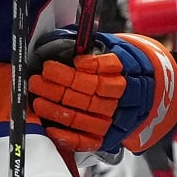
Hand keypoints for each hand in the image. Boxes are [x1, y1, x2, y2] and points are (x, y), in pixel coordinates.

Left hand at [27, 28, 176, 154]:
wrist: (139, 96)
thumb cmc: (115, 70)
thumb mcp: (108, 50)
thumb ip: (90, 45)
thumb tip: (73, 36)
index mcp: (122, 76)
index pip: (106, 71)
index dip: (88, 66)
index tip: (64, 63)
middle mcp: (119, 99)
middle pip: (89, 93)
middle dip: (60, 86)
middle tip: (37, 80)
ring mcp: (112, 119)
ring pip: (84, 116)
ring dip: (58, 110)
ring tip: (37, 102)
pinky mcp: (104, 137)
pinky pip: (87, 140)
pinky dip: (68, 136)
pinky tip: (50, 128)